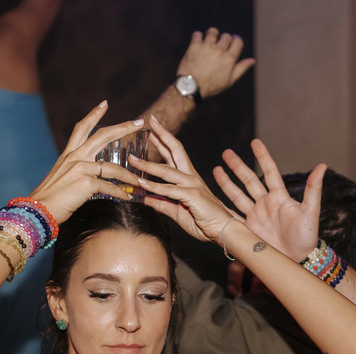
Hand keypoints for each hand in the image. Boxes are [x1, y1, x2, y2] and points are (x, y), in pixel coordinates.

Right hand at [28, 102, 144, 225]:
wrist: (39, 210)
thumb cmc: (50, 197)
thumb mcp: (61, 176)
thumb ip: (75, 170)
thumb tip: (89, 175)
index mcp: (69, 154)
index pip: (82, 128)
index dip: (94, 114)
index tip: (105, 104)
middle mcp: (75, 157)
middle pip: (103, 136)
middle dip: (123, 128)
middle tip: (139, 122)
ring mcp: (81, 168)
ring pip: (113, 168)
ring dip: (129, 176)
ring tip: (139, 181)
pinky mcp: (86, 183)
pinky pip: (110, 187)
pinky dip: (120, 193)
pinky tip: (127, 198)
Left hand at [137, 116, 236, 242]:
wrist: (223, 231)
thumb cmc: (204, 221)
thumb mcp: (177, 211)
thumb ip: (161, 203)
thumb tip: (145, 198)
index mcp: (188, 177)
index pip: (174, 154)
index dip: (163, 140)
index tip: (152, 128)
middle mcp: (191, 176)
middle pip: (175, 150)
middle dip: (162, 134)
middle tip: (150, 120)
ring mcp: (192, 184)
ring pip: (167, 170)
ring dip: (148, 164)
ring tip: (132, 159)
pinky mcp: (192, 195)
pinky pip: (169, 190)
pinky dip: (154, 186)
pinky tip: (141, 182)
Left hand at [175, 28, 254, 98]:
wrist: (191, 87)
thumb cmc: (211, 86)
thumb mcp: (229, 80)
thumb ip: (241, 68)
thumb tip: (252, 60)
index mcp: (229, 59)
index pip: (238, 41)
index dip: (235, 40)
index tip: (231, 43)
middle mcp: (219, 51)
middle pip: (226, 36)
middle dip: (224, 40)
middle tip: (218, 47)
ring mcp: (206, 47)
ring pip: (213, 31)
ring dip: (212, 35)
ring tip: (209, 42)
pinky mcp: (194, 46)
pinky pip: (197, 34)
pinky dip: (198, 37)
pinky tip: (198, 44)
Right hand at [214, 139, 324, 262]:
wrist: (297, 259)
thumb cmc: (307, 237)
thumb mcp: (311, 211)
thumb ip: (313, 189)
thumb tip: (322, 166)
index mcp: (279, 197)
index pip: (269, 171)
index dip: (262, 157)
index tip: (255, 142)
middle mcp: (265, 204)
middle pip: (249, 180)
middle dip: (237, 167)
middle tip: (226, 152)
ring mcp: (255, 216)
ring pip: (237, 196)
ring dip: (227, 183)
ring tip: (216, 169)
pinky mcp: (249, 229)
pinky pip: (232, 216)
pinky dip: (222, 208)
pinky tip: (212, 200)